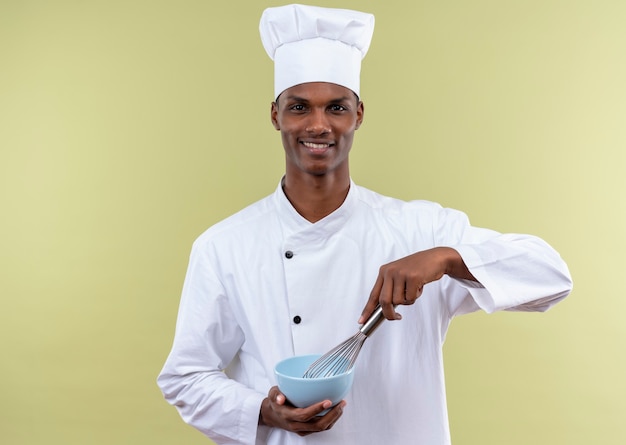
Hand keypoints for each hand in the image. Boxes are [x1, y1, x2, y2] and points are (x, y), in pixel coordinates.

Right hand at [259, 386, 345, 435]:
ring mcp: (301, 430)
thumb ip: (276, 394)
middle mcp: (295, 425)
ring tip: (341, 405)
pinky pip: (321, 428)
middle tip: (341, 403)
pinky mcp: (306, 431)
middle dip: (332, 415)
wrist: (272, 416)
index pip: (304, 415)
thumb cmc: (275, 402)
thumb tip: (281, 398)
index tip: (328, 401)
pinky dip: (330, 420)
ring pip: (321, 428)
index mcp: (288, 416)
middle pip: (317, 425)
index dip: (317, 409)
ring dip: (334, 418)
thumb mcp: (272, 394)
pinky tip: (335, 410)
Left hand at [359, 247, 475, 321]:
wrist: (435, 258)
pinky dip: (416, 296)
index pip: (373, 294)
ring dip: (408, 300)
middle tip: (397, 317)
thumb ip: (391, 289)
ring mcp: (401, 273)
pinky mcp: (412, 277)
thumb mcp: (399, 275)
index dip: (367, 309)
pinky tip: (419, 286)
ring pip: (399, 301)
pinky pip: (411, 297)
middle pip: (384, 301)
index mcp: (384, 271)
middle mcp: (389, 271)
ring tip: (413, 289)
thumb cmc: (417, 269)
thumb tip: (384, 309)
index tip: (362, 320)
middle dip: (389, 313)